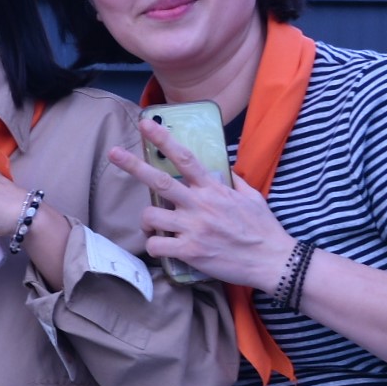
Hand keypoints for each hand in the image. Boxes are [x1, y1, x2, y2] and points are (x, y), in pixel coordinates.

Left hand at [108, 127, 293, 291]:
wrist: (273, 261)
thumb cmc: (263, 228)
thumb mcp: (251, 197)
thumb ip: (232, 181)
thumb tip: (222, 169)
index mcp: (214, 189)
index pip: (185, 158)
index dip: (163, 139)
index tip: (146, 124)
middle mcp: (200, 205)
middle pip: (160, 181)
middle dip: (133, 165)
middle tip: (113, 153)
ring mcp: (194, 228)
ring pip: (151, 216)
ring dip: (146, 221)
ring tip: (153, 227)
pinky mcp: (191, 251)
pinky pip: (157, 246)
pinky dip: (153, 247)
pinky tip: (161, 248)